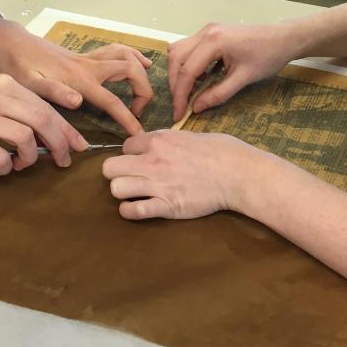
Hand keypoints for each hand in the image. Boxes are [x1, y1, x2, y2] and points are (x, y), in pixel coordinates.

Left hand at [0, 14, 153, 135]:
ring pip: (125, 54)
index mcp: (79, 79)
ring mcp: (88, 58)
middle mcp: (89, 66)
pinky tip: (138, 62)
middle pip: (129, 70)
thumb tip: (78, 102)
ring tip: (146, 84)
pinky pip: (116, 50)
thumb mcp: (29, 83)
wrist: (11, 43)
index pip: (112, 101)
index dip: (128, 118)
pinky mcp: (85, 55)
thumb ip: (54, 92)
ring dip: (140, 67)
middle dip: (143, 89)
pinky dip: (131, 55)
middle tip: (138, 110)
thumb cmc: (18, 66)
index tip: (139, 134)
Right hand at [0, 74, 87, 173]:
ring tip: (21, 164)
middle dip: (59, 143)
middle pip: (41, 119)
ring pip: (24, 138)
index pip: (45, 106)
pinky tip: (0, 167)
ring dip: (30, 157)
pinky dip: (6, 167)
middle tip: (63, 161)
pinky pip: (0, 157)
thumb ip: (20, 113)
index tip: (78, 145)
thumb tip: (58, 135)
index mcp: (4, 84)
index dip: (66, 128)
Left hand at [101, 130, 262, 219]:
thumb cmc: (221, 151)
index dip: (131, 154)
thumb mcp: (190, 135)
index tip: (140, 160)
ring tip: (133, 193)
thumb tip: (158, 144)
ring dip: (122, 192)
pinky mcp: (166, 206)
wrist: (237, 174)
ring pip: (116, 189)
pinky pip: (133, 211)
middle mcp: (152, 161)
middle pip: (110, 168)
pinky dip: (130, 211)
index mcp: (158, 140)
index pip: (125, 145)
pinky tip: (137, 208)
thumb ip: (168, 140)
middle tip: (130, 177)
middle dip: (117, 173)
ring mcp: (157, 184)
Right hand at [168, 22, 301, 117]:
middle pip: (176, 58)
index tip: (178, 114)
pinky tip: (200, 78)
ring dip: (179, 72)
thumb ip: (218, 94)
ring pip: (178, 51)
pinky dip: (187, 64)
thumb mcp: (244, 79)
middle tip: (181, 105)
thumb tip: (195, 108)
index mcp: (214, 41)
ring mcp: (207, 30)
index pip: (187, 71)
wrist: (283, 38)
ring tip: (189, 91)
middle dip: (175, 84)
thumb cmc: (268, 57)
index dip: (180, 95)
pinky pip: (189, 48)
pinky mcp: (211, 33)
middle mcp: (205, 32)